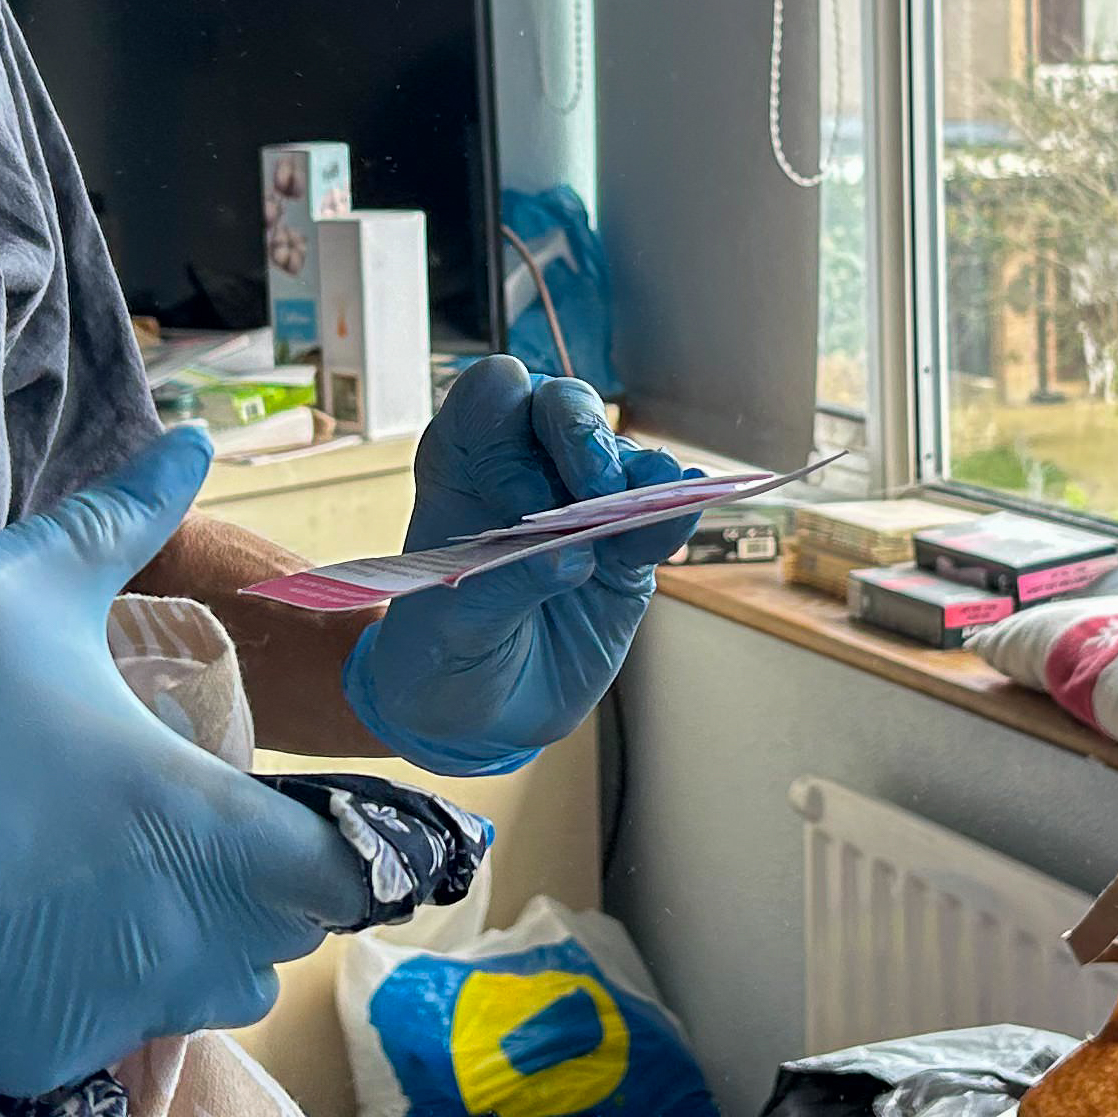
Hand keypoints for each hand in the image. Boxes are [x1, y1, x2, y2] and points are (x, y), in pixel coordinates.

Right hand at [0, 430, 368, 1095]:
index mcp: (204, 829)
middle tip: (189, 815)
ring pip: (217, 990)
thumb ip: (121, 519)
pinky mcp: (46, 1059)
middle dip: (265, 881)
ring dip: (202, 938)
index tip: (286, 798)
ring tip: (125, 869)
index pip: (350, 868)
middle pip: (289, 932)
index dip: (338, 834)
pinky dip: (106, 983)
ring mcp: (117, 1012)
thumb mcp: (9, 585)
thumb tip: (195, 443)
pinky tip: (36, 923)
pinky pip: (122, 1027)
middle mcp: (186, 939)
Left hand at [341, 355, 701, 774]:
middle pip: (563, 404)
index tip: (516, 503)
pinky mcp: (627, 550)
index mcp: (464, 467)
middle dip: (582, 435)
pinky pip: (663, 512)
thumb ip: (504, 584)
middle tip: (593, 491)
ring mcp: (582, 506)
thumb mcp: (451, 629)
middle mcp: (526, 469)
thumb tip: (573, 554)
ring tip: (636, 514)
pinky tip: (677, 521)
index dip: (507, 431)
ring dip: (635, 472)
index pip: (490, 397)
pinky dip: (675, 511)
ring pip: (621, 451)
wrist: (478, 719)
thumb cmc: (440, 659)